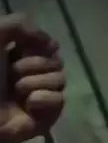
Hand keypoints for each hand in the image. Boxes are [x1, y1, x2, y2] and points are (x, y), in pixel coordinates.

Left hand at [0, 13, 64, 142]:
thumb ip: (18, 25)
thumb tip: (50, 41)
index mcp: (17, 58)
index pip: (48, 45)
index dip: (41, 44)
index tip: (27, 46)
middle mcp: (31, 76)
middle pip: (57, 61)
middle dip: (34, 65)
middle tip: (13, 73)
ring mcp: (40, 97)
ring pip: (60, 79)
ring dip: (35, 82)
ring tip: (17, 92)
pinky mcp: (47, 117)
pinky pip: (60, 100)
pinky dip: (44, 99)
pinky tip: (28, 105)